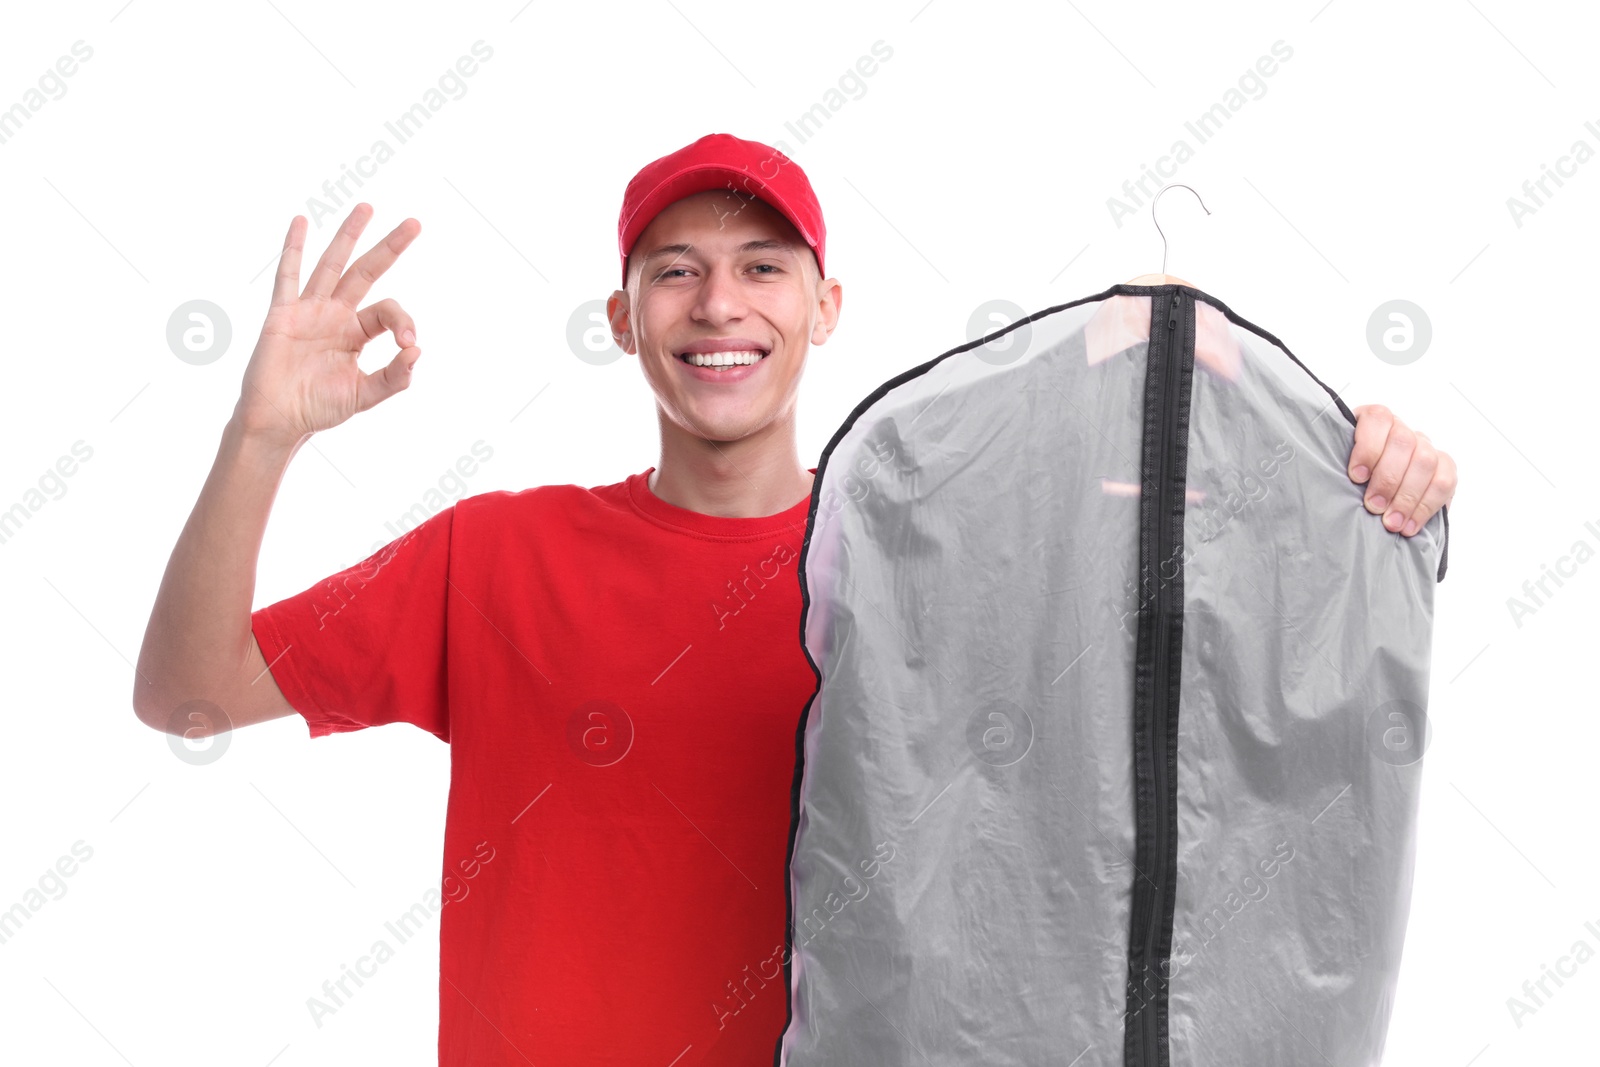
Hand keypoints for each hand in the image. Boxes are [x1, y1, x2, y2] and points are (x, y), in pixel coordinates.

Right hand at [235, 204, 421, 448]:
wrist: (278, 420)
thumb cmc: (318, 408)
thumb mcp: (364, 395)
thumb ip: (394, 377)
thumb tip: (418, 351)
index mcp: (357, 332)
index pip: (388, 312)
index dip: (403, 322)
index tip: (408, 344)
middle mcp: (335, 315)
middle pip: (366, 272)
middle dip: (389, 247)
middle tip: (415, 223)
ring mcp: (309, 310)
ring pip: (332, 265)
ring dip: (349, 235)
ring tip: (367, 208)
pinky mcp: (283, 314)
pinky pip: (288, 276)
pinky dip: (293, 248)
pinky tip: (301, 222)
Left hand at [1347, 403, 1456, 536]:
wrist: (1371, 494)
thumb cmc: (1348, 479)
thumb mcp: (1337, 467)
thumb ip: (1334, 465)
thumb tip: (1322, 481)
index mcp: (1374, 421)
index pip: (1378, 419)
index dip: (1368, 447)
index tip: (1356, 477)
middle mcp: (1402, 430)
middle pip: (1404, 442)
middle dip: (1387, 479)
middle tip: (1373, 506)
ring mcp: (1425, 447)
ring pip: (1426, 462)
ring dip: (1407, 496)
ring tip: (1391, 522)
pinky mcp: (1444, 468)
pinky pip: (1445, 482)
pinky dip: (1426, 506)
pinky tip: (1409, 525)